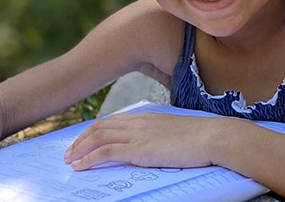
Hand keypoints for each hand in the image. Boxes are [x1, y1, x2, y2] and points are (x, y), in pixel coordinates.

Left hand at [63, 112, 232, 170]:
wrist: (214, 137)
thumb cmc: (203, 138)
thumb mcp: (176, 132)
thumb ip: (160, 136)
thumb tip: (156, 145)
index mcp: (146, 118)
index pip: (112, 121)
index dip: (95, 131)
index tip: (85, 140)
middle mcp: (138, 123)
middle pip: (100, 127)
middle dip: (81, 140)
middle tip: (70, 152)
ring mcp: (137, 135)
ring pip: (98, 138)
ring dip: (80, 149)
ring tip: (70, 160)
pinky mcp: (139, 149)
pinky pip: (106, 152)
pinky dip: (89, 158)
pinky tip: (81, 166)